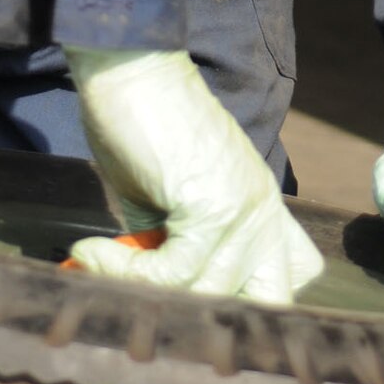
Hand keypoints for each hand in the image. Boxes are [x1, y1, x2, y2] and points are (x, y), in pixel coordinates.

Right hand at [63, 46, 322, 300]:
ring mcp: (244, 208)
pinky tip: (91, 252)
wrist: (131, 68)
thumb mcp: (168, 200)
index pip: (293, 274)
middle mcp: (264, 210)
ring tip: (96, 262)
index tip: (192, 305)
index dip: (250, 301)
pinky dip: (123, 271)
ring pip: (206, 293)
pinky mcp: (212, 205)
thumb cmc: (143, 124)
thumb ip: (175, 248)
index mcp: (262, 204)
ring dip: (143, 289)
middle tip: (148, 299)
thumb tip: (155, 296)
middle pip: (267, 301)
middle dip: (211, 315)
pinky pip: (173, 272)